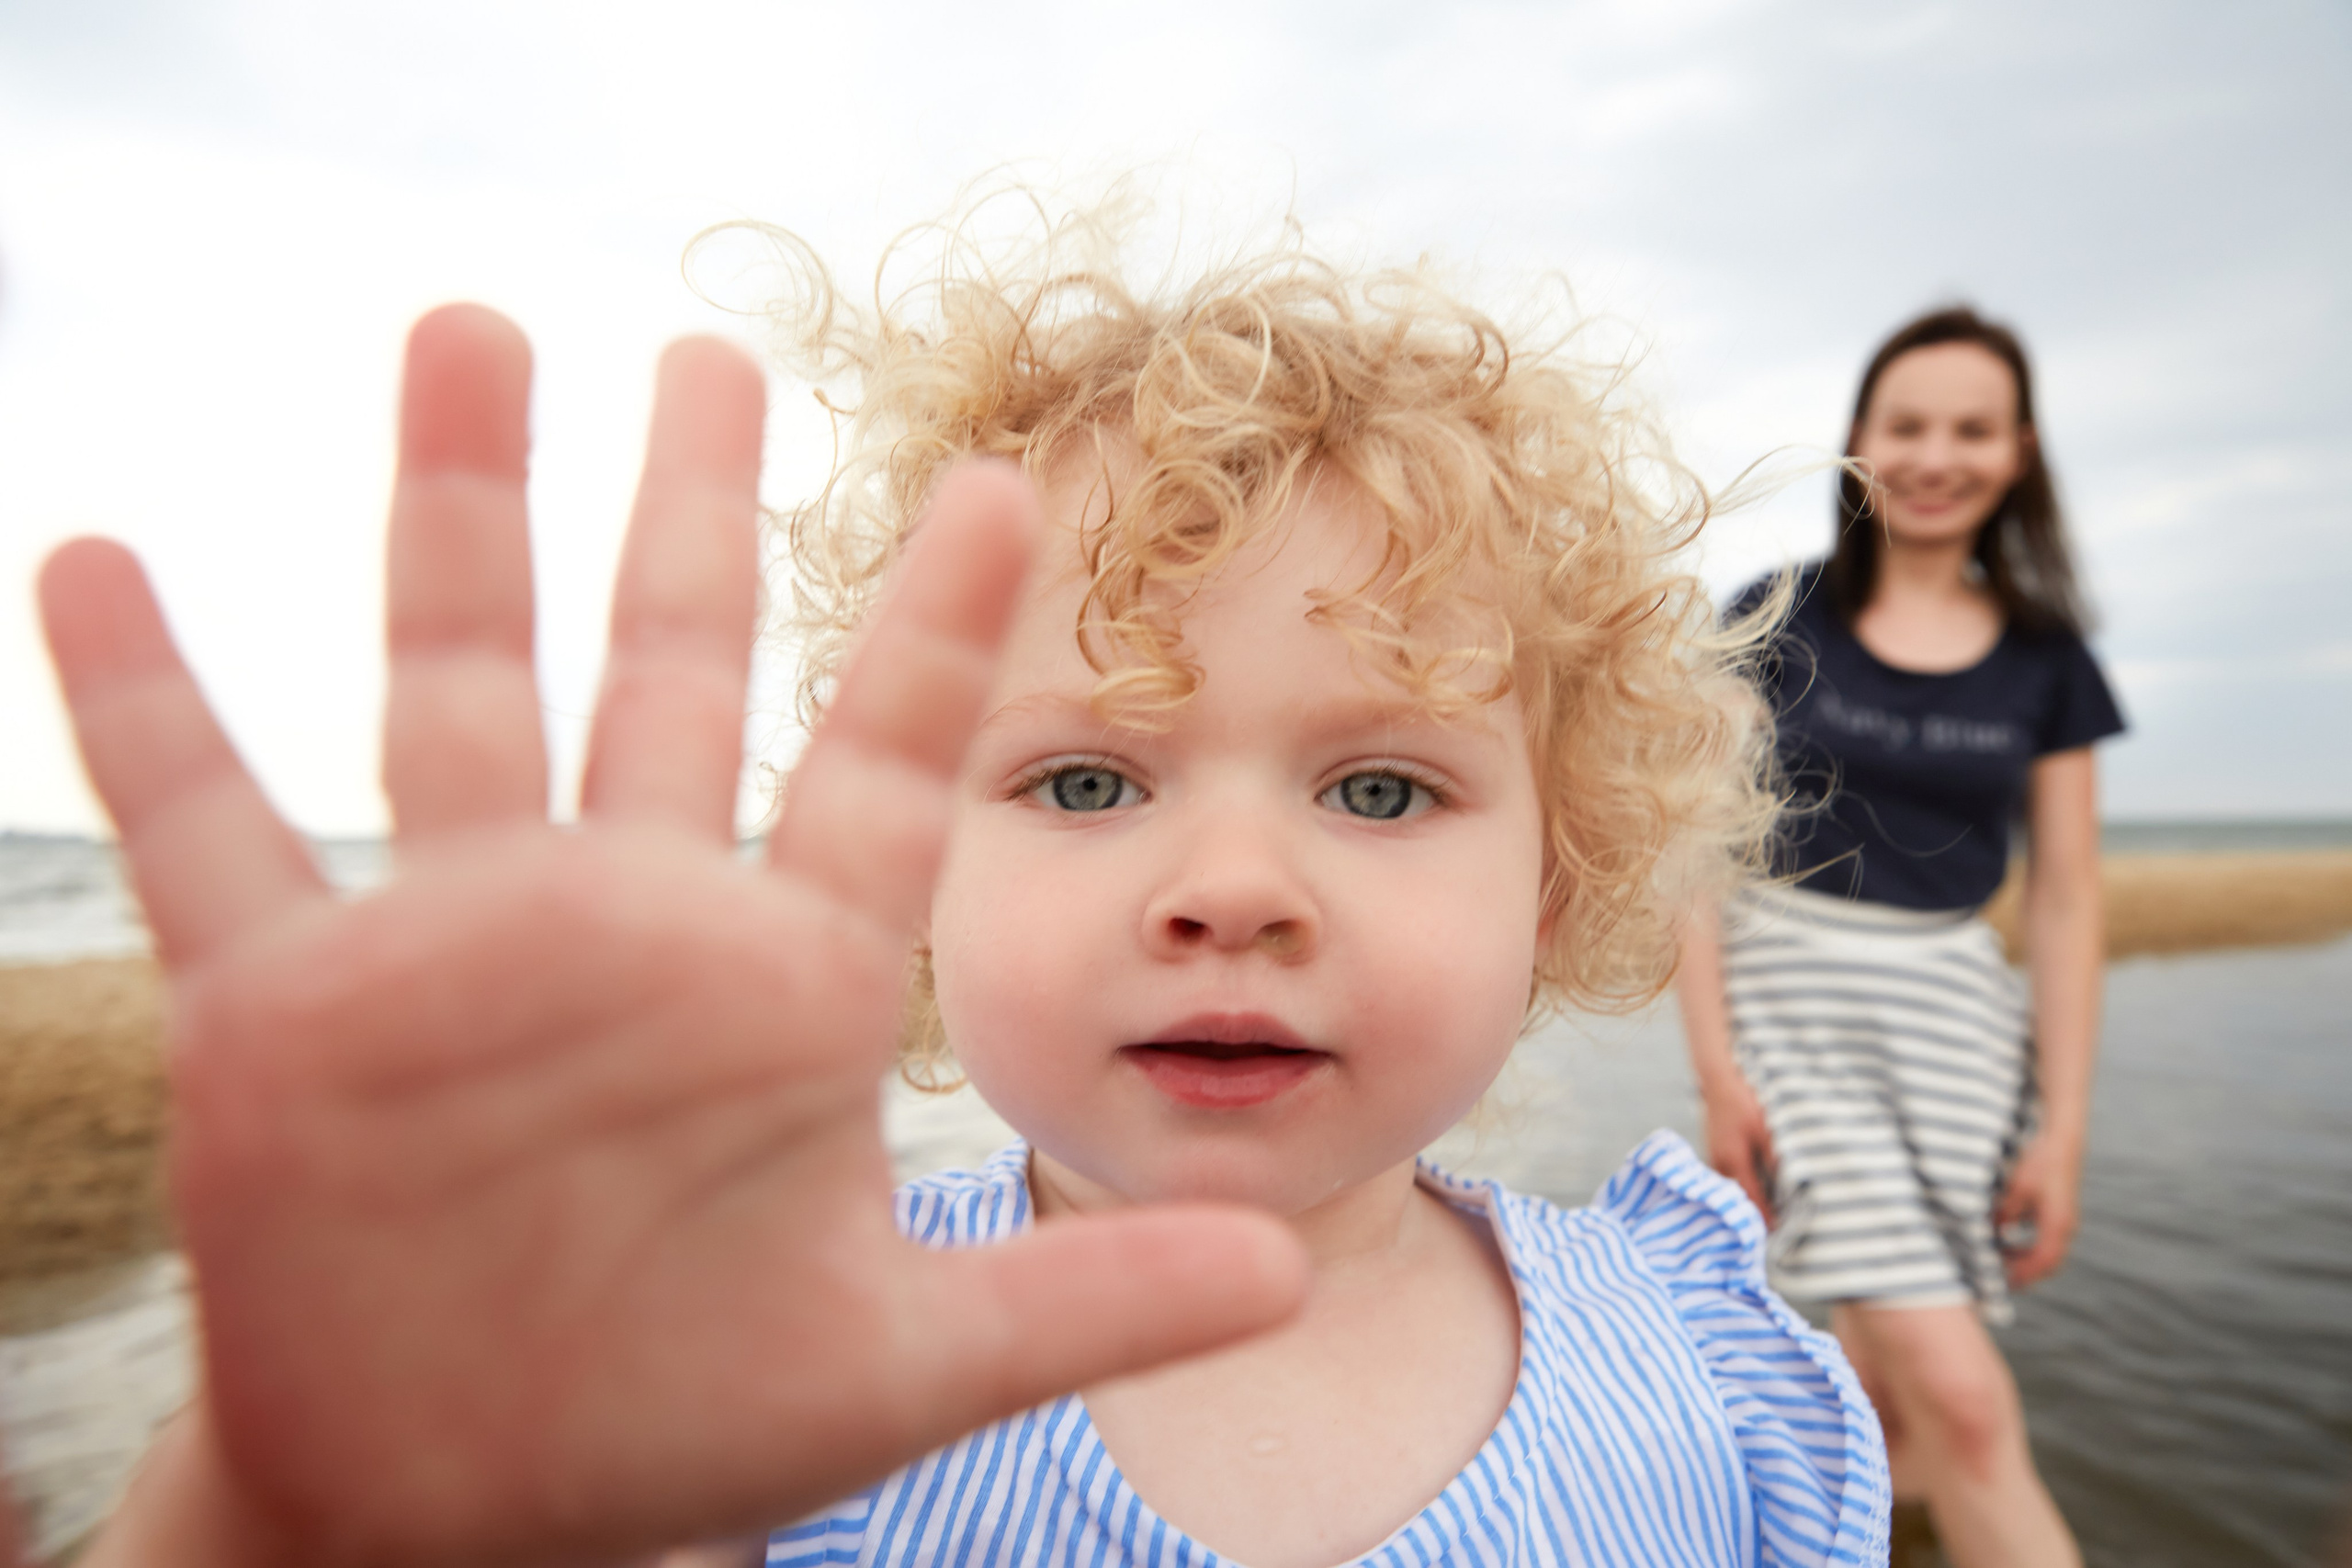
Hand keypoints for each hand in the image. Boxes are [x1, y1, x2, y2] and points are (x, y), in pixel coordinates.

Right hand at [42, 306, 1307, 1567]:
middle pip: (670, 669)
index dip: (940, 628)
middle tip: (716, 348)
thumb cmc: (682, 1425)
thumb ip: (1086, 1304)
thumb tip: (1291, 1270)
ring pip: (458, 688)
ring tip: (468, 331)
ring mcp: (460, 951)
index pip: (882, 764)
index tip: (1006, 487)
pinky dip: (151, 711)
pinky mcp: (295, 1014)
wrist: (469, 1516)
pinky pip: (211, 836)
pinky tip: (98, 565)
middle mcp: (629, 926)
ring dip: (460, 516)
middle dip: (693, 509)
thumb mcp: (900, 1366)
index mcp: (783, 985)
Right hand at [1699, 1074, 1775, 1225]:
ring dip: (1751, 1201)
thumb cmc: (1745, 1103)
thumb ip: (1777, 1160)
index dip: (1766, 1218)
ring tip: (1775, 1214)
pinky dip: (1745, 1188)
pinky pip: (1731, 1180)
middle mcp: (1719, 1166)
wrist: (1720, 1081)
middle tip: (1782, 1230)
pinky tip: (1761, 1190)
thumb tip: (1791, 1188)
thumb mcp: (1767, 1130)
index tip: (1783, 1234)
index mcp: (1732, 1161)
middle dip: (1759, 1214)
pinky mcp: (1716, 1155)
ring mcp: (1715, 1161)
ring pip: (1735, 1190)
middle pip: (1741, 1199)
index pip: (1751, 1200)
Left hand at [1997, 1134, 2081, 1288]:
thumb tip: (1986, 1237)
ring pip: (2042, 1251)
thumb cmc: (2038, 1162)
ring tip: (1992, 1258)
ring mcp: (2062, 1220)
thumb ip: (2002, 1215)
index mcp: (2057, 1225)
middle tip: (1992, 1277)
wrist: (2060, 1138)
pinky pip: (2040, 1238)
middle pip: (2044, 1262)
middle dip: (2019, 1271)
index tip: (1999, 1282)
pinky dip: (2022, 1244)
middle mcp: (2064, 1227)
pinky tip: (1999, 1237)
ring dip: (2019, 1257)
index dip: (2021, 1275)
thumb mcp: (2015, 1189)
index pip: (2042, 1262)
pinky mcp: (2056, 1211)